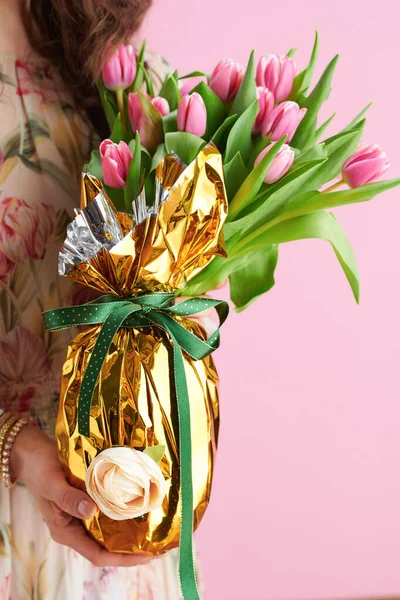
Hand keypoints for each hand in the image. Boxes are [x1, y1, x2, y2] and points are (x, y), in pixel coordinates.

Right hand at [10, 424, 153, 566]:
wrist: (33, 454)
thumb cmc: (40, 470)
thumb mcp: (52, 483)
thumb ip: (69, 498)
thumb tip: (92, 511)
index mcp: (66, 532)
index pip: (98, 555)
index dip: (123, 558)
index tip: (146, 555)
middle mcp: (77, 527)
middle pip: (108, 546)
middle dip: (133, 549)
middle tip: (159, 545)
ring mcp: (83, 514)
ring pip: (110, 530)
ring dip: (131, 531)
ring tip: (155, 529)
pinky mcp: (88, 500)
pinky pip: (108, 511)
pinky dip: (123, 511)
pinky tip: (139, 506)